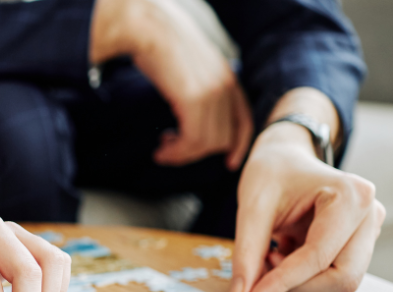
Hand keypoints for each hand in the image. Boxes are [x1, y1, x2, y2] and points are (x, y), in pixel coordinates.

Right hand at [90, 0, 252, 168]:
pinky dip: (177, 152)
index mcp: (227, 78)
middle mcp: (225, 86)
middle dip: (197, 153)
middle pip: (223, 139)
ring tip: (163, 151)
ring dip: (182, 155)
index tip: (230, 162)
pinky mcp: (194, 99)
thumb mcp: (189, 68)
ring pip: (207, 144)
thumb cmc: (160, 45)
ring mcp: (212, 93)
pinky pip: (192, 140)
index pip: (244, 120)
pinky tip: (161, 149)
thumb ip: (198, 87)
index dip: (239, 145)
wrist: (148, 28)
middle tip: (172, 151)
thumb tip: (190, 109)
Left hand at [228, 122, 384, 291]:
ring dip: (301, 280)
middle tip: (263, 268)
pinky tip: (284, 253)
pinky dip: (304, 276)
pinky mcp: (360, 243)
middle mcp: (370, 214)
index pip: (319, 257)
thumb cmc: (270, 175)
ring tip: (273, 254)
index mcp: (351, 196)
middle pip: (343, 277)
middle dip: (299, 284)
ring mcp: (370, 230)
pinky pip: (334, 276)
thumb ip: (245, 256)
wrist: (285, 158)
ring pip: (341, 281)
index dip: (282, 283)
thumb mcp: (250, 209)